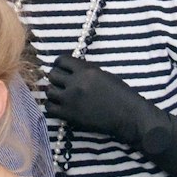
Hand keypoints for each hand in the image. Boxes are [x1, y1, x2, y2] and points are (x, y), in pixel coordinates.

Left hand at [43, 54, 162, 146]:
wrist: (128, 116)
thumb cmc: (121, 94)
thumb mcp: (103, 75)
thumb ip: (85, 71)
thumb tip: (70, 71)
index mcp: (86, 70)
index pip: (61, 60)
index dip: (59, 64)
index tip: (61, 69)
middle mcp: (75, 82)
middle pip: (52, 75)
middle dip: (56, 78)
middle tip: (60, 84)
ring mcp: (70, 99)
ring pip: (48, 91)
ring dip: (53, 92)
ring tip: (59, 96)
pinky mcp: (69, 115)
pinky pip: (49, 108)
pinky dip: (52, 107)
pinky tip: (59, 107)